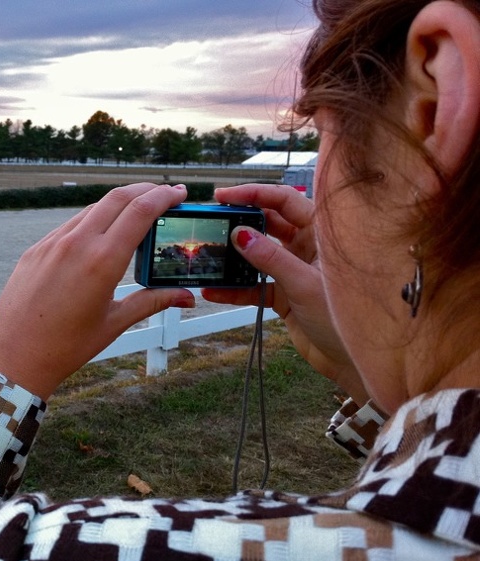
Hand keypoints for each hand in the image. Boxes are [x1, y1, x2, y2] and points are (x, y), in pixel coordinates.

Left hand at [0, 183, 195, 398]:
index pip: (140, 211)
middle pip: (117, 198)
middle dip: (145, 190)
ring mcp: (53, 243)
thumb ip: (152, 302)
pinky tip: (101, 234)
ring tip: (135, 213)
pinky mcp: (36, 249)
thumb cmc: (67, 346)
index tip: (179, 192)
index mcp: (103, 261)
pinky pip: (70, 225)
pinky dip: (92, 220)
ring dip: (118, 203)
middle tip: (165, 194)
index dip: (163, 196)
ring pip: (92, 209)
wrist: (14, 355)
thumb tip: (188, 297)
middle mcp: (78, 243)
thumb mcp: (115, 322)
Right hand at [202, 184, 368, 402]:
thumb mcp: (305, 285)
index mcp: (321, 234)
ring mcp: (294, 271)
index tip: (225, 196)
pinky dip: (235, 289)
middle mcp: (307, 247)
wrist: (355, 362)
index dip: (255, 194)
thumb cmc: (346, 318)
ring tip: (209, 256)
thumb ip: (271, 259)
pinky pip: (254, 286)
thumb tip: (240, 234)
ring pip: (258, 255)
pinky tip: (215, 290)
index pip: (285, 200)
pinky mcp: (284, 295)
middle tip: (213, 222)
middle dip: (240, 222)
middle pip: (268, 224)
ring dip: (234, 257)